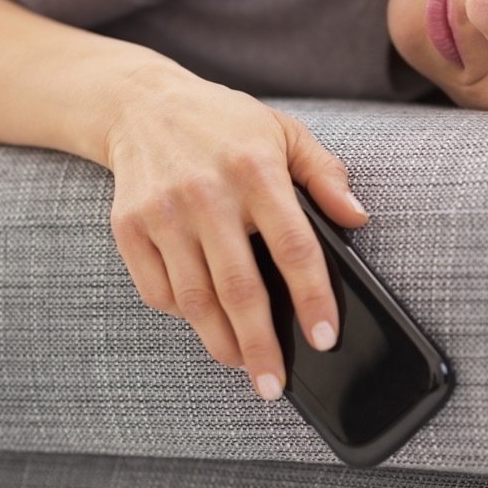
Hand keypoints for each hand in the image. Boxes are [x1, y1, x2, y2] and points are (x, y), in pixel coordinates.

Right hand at [103, 63, 366, 400]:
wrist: (142, 103)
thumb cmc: (225, 124)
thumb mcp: (286, 133)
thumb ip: (326, 175)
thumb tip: (358, 219)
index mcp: (256, 170)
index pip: (293, 247)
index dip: (312, 298)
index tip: (323, 337)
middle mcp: (207, 194)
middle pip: (239, 288)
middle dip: (260, 345)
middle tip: (274, 384)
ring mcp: (163, 213)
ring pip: (194, 300)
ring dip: (221, 343)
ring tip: (244, 365)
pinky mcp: (128, 227)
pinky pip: (157, 291)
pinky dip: (182, 316)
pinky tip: (205, 322)